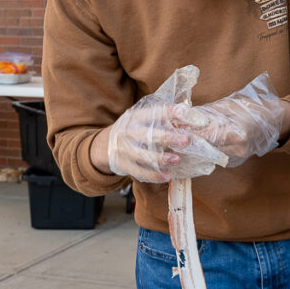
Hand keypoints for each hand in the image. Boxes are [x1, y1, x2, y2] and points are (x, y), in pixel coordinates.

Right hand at [107, 66, 227, 182]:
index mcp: (134, 117)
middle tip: (185, 140)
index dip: (169, 112)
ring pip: (143, 155)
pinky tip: (167, 176)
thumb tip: (185, 112)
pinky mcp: (123, 165)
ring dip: (161, 158)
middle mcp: (128, 132)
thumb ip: (157, 117)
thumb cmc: (129, 129)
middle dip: (168, 137)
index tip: (183, 113)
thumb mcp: (138, 118)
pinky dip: (153, 176)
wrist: (103, 145)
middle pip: (148, 135)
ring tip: (177, 160)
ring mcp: (124, 149)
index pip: (153, 113)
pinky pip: (139, 172)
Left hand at [180, 72, 286, 166]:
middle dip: (187, 144)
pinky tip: (191, 149)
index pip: (206, 135)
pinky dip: (203, 152)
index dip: (188, 134)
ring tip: (176, 145)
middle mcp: (238, 147)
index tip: (172, 131)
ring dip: (193, 149)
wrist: (272, 119)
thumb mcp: (226, 106)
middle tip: (169, 140)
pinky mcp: (237, 159)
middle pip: (205, 148)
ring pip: (209, 154)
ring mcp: (238, 155)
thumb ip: (206, 114)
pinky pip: (216, 155)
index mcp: (236, 131)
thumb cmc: (249, 107)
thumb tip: (183, 117)